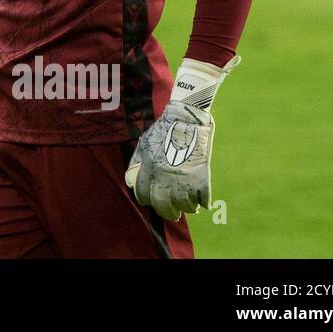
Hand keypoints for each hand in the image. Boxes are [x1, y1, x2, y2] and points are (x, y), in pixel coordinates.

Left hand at [125, 55, 239, 220]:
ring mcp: (184, 177)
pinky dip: (202, 203)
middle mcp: (164, 176)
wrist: (186, 117)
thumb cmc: (163, 129)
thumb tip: (130, 181)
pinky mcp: (201, 176)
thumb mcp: (143, 144)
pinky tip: (200, 203)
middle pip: (163, 205)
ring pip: (184, 205)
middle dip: (166, 212)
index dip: (146, 200)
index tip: (151, 202)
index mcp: (149, 168)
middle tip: (172, 214)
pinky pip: (202, 198)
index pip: (143, 194)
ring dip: (186, 208)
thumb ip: (136, 163)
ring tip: (187, 207)